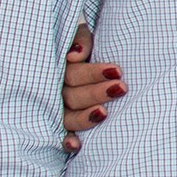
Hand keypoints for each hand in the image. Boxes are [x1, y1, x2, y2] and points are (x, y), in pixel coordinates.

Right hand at [61, 22, 122, 155]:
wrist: (74, 51)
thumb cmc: (81, 42)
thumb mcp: (78, 31)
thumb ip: (79, 39)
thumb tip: (76, 55)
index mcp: (58, 68)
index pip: (73, 74)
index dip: (93, 73)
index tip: (117, 71)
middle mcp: (54, 90)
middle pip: (72, 96)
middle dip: (96, 93)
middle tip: (121, 88)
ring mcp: (56, 108)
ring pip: (67, 117)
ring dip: (85, 117)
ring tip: (105, 113)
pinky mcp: (62, 123)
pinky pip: (62, 134)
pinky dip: (67, 141)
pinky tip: (77, 145)